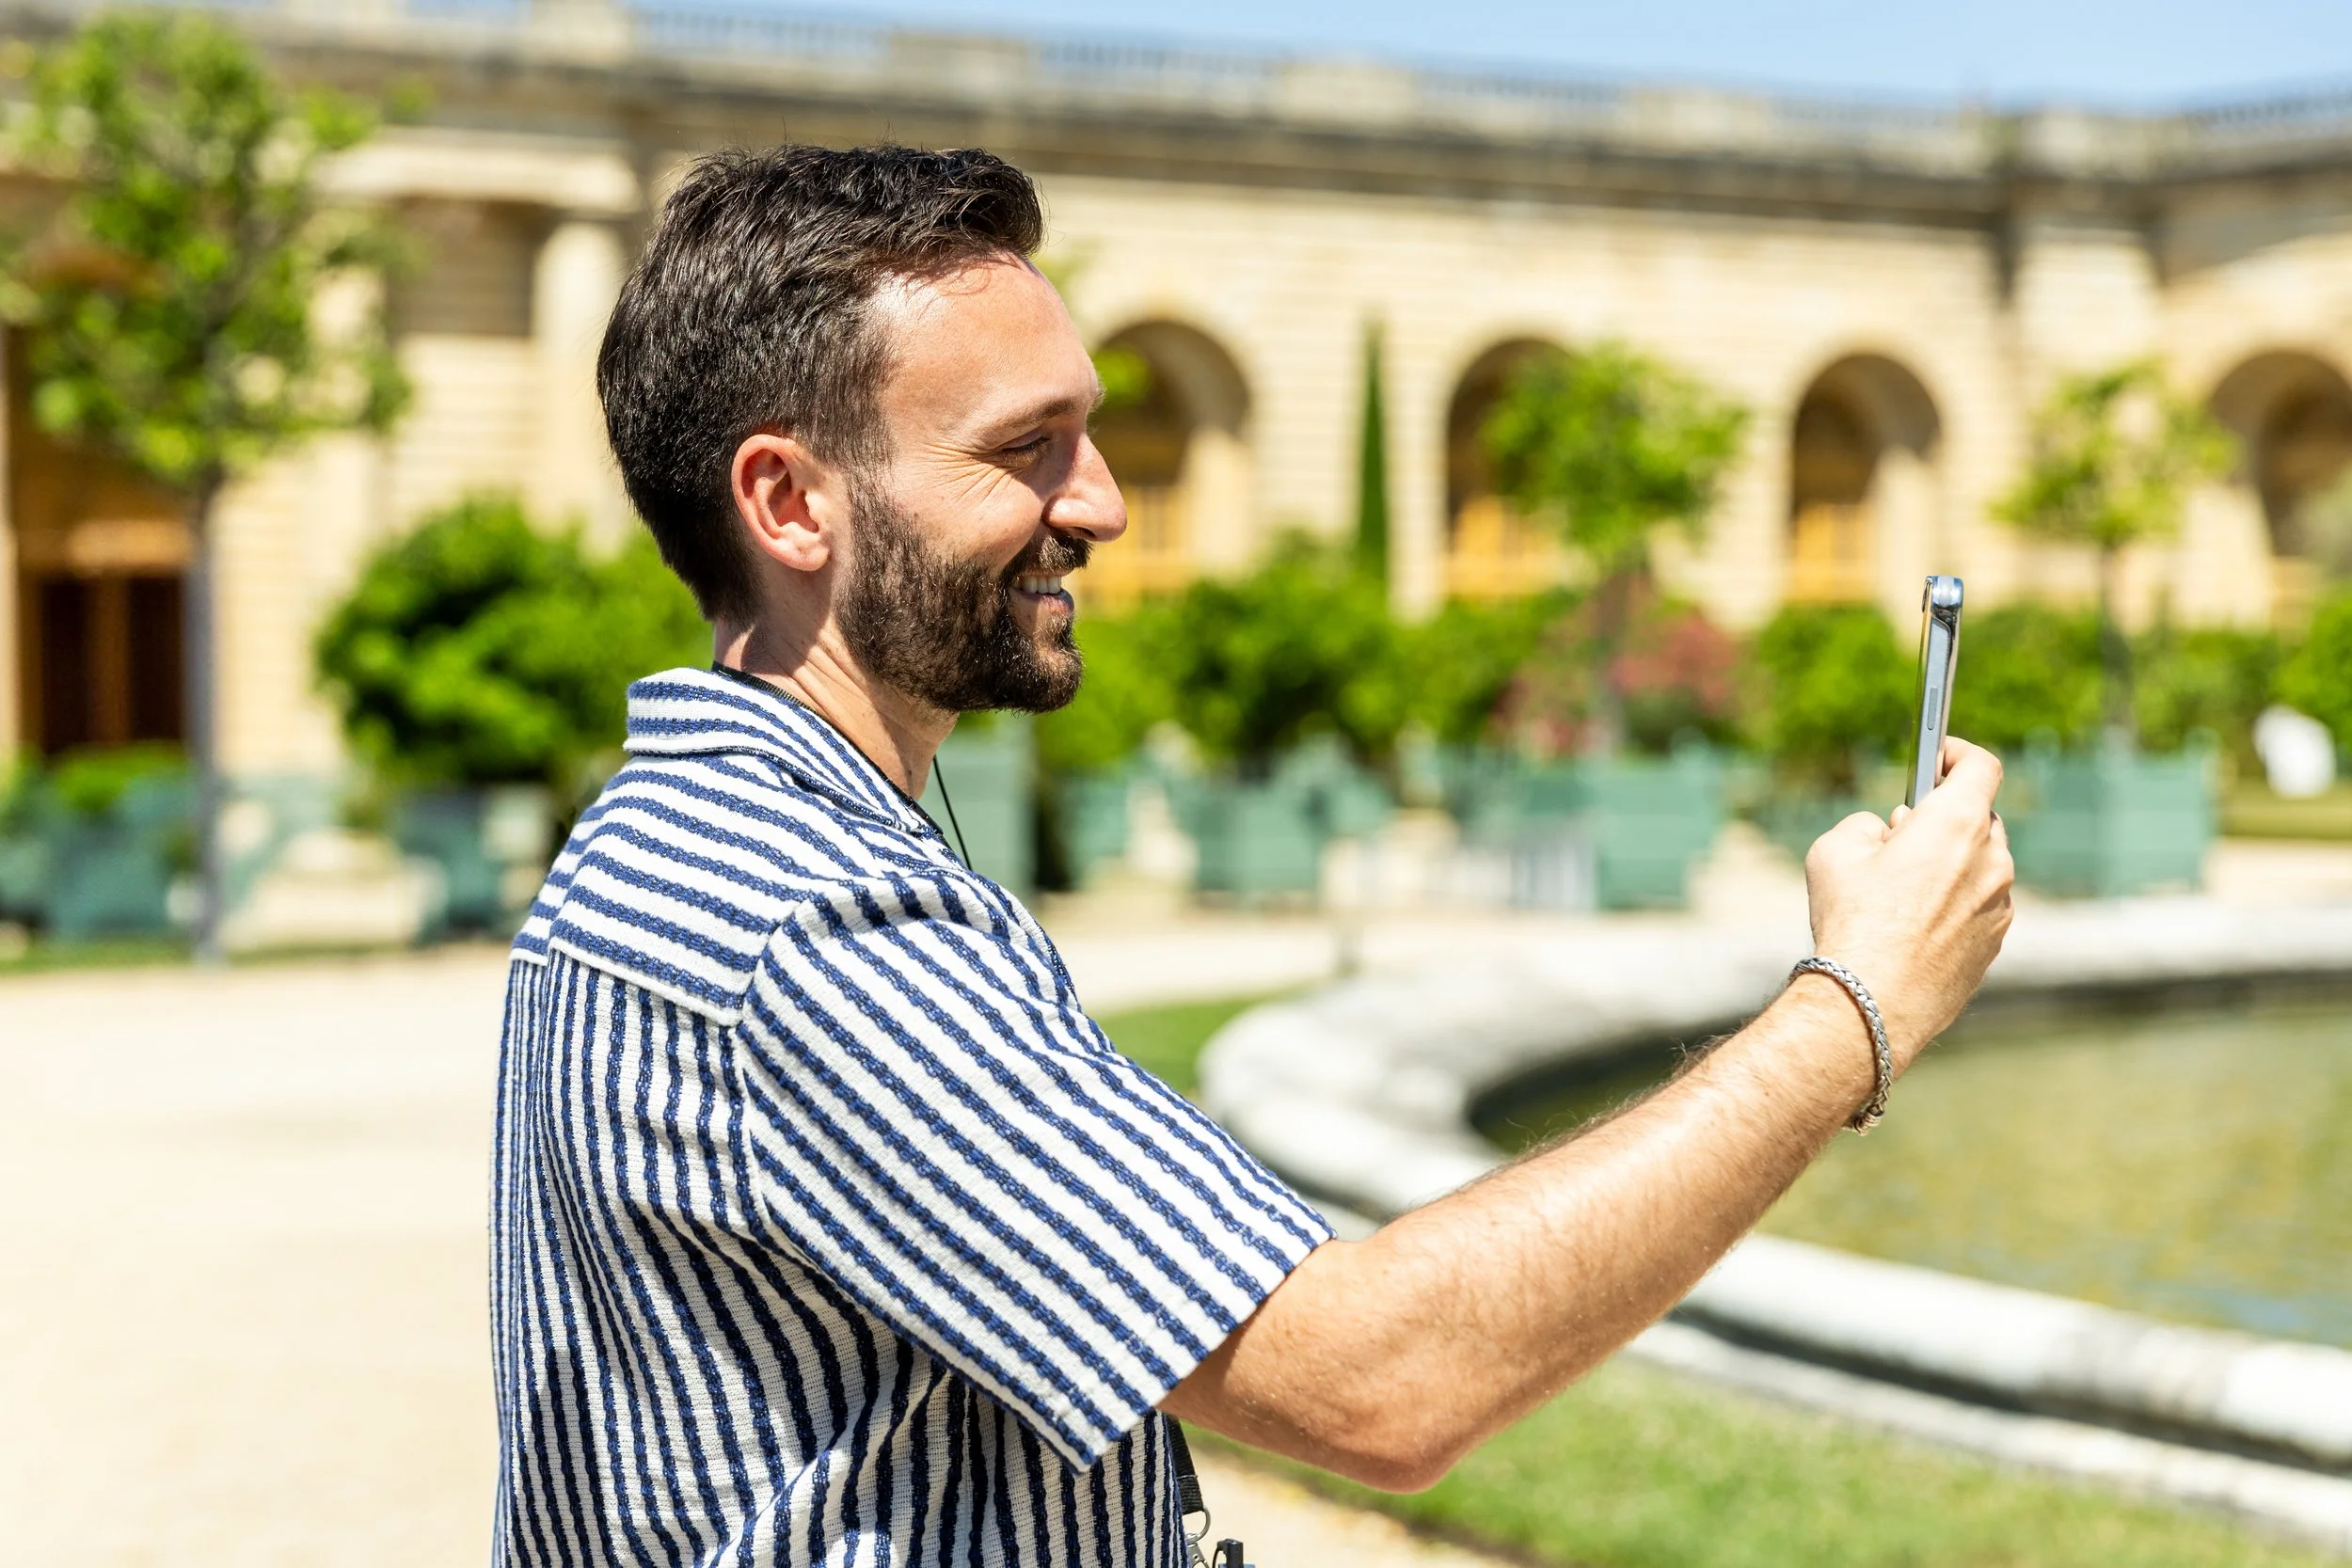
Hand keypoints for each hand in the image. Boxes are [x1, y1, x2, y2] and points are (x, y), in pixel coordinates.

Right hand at [1801, 736, 2014, 1071]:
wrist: (1870, 1003)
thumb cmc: (1850, 921)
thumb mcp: (1834, 850)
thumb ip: (1867, 826)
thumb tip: (1887, 836)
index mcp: (1957, 824)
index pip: (1981, 766)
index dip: (1956, 754)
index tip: (1936, 757)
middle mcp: (1991, 859)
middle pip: (1978, 818)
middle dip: (1943, 819)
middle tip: (1901, 835)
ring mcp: (1999, 904)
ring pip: (1979, 866)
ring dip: (1949, 865)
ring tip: (1901, 890)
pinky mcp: (1995, 942)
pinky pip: (1978, 906)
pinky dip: (1953, 904)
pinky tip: (1912, 927)